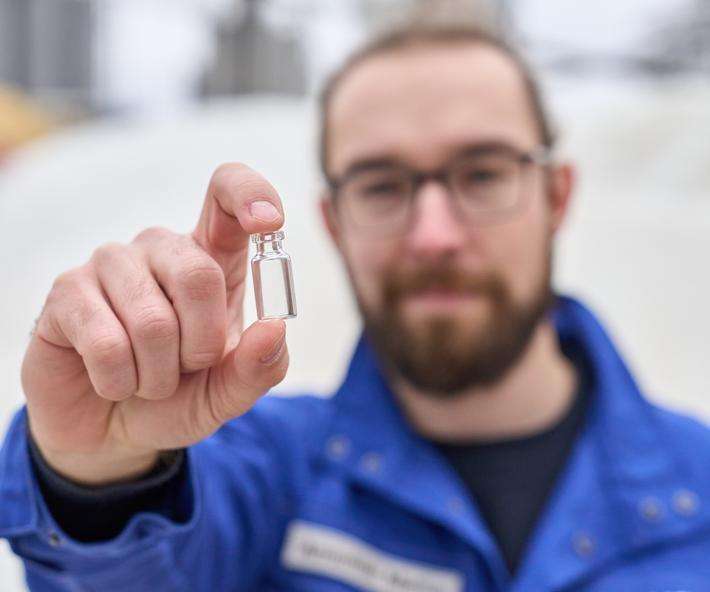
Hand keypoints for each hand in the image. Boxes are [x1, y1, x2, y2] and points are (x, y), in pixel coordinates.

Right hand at [22, 164, 289, 484]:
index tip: (270, 222)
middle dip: (202, 345)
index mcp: (211, 256)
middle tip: (188, 367)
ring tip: (148, 379)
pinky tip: (115, 381)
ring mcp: (111, 262)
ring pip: (153, 322)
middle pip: (198, 274)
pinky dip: (121, 382)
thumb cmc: (179, 396)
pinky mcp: (67, 291)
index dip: (250, 194)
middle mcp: (162, 247)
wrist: (114, 430)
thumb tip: (274, 328)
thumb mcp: (230, 391)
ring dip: (159, 374)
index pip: (228, 194)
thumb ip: (260, 366)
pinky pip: (107, 344)